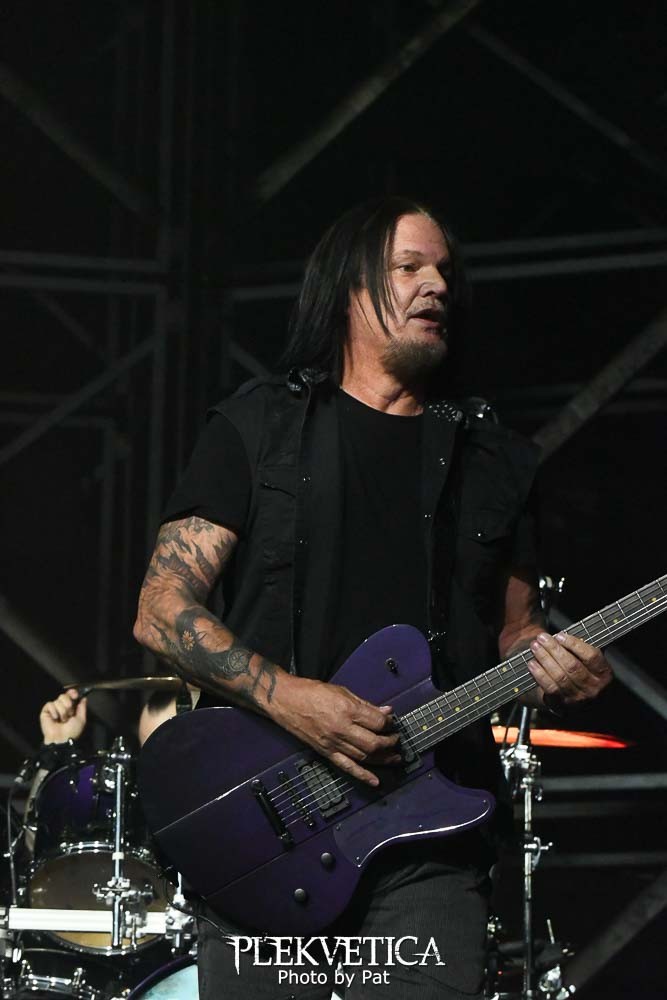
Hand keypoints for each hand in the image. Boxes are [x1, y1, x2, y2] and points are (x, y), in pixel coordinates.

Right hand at [40, 689, 86, 744]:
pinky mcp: (45, 712)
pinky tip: (54, 719)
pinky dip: (54, 711)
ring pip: (58, 700)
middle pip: (63, 695)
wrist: (62, 739)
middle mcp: (61, 707)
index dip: (72, 693)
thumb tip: (84, 698)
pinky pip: (50, 704)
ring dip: (62, 711)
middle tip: (69, 714)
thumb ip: (82, 707)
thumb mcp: (81, 719)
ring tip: (62, 720)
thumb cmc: (72, 731)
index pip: (70, 695)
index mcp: (70, 708)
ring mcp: (53, 709)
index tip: (75, 695)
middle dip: (68, 704)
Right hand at [271, 677, 400, 786]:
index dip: (389, 723)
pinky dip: (363, 775)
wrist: (286, 701)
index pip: (378, 722)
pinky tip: (375, 781)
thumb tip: (387, 711)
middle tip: (395, 740)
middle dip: (389, 743)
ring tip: (394, 758)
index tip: (391, 722)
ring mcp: (334, 743)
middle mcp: (342, 729)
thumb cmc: (313, 692)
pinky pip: (347, 767)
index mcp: (348, 710)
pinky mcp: (326, 752)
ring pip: (364, 757)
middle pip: (374, 743)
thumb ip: (366, 704)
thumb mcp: (342, 691)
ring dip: (383, 759)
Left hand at [526, 631, 611, 705]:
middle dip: (554, 649)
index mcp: (604, 674)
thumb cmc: (581, 673)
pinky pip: (550, 688)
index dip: (574, 644)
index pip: (592, 656)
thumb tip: (564, 635)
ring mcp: (578, 699)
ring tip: (535, 647)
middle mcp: (594, 689)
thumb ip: (582, 649)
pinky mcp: (563, 705)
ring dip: (545, 659)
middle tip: (542, 638)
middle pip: (572, 666)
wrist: (577, 701)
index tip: (560, 635)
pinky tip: (532, 664)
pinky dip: (540, 674)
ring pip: (560, 676)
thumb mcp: (589, 662)